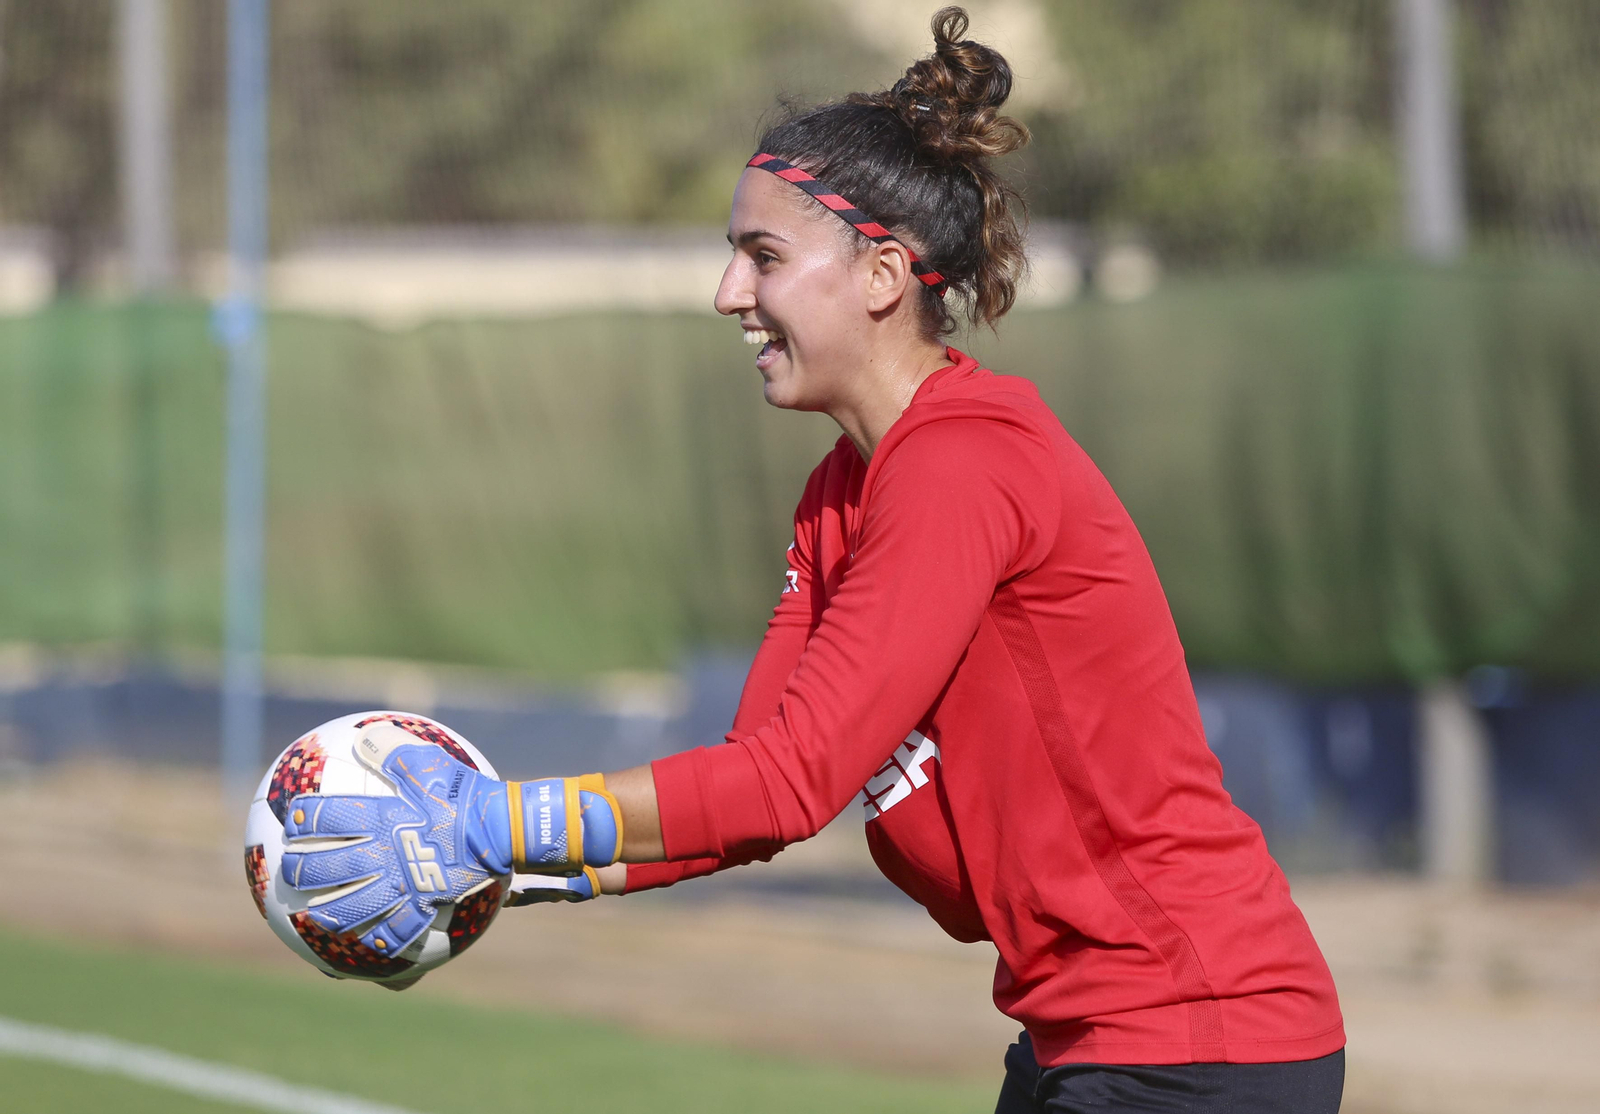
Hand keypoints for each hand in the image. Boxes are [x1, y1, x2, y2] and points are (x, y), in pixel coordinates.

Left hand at [280, 720, 622, 954]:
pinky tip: (373, 945)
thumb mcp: (430, 762)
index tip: (292, 820)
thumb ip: (394, 750)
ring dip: (328, 913)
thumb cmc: (465, 793)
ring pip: (352, 906)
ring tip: (314, 918)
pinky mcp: (423, 905)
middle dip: (301, 872)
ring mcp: (400, 885)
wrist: (501, 831)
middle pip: (328, 868)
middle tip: (288, 873)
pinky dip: (383, 939)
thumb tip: (363, 735)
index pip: (329, 818)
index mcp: (380, 819)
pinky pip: (398, 929)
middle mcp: (381, 855)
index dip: (305, 819)